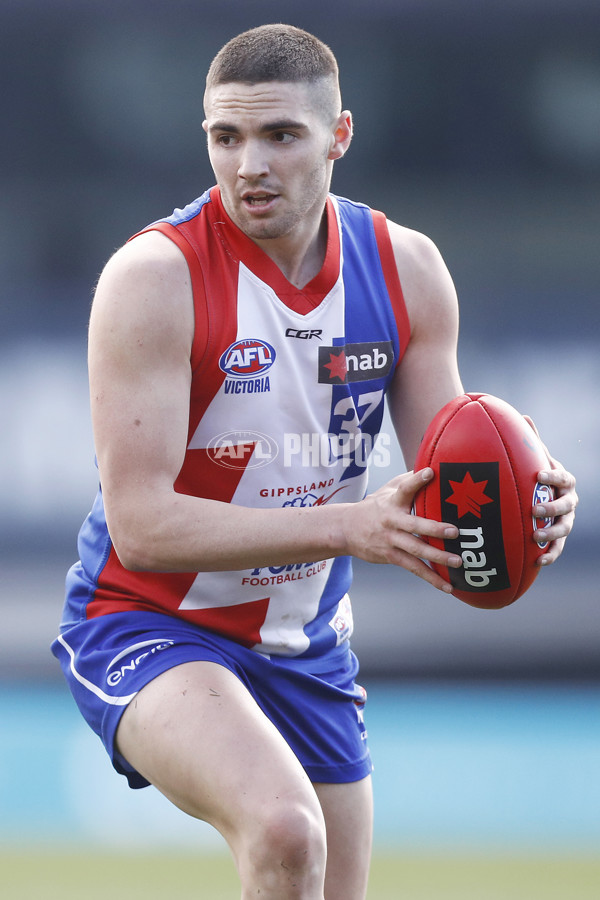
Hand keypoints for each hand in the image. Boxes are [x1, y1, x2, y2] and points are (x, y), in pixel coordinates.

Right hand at [347, 468, 461, 592]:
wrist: (346, 529)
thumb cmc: (373, 507)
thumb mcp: (387, 490)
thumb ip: (408, 480)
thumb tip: (432, 467)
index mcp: (392, 501)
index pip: (405, 488)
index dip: (417, 480)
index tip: (430, 473)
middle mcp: (391, 521)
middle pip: (414, 525)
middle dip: (434, 529)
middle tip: (454, 532)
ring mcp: (391, 540)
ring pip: (416, 550)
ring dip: (437, 557)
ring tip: (457, 561)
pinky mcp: (390, 556)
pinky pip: (413, 568)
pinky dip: (431, 577)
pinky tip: (447, 586)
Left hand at [524, 417, 577, 564]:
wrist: (543, 498)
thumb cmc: (536, 475)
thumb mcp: (535, 459)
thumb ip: (532, 442)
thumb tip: (524, 416)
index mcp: (564, 481)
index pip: (563, 477)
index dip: (553, 476)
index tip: (539, 474)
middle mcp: (569, 501)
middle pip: (566, 506)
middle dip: (551, 508)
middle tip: (534, 509)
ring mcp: (566, 521)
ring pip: (564, 529)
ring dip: (551, 534)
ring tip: (535, 537)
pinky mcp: (558, 539)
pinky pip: (557, 549)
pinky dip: (549, 555)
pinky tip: (537, 562)